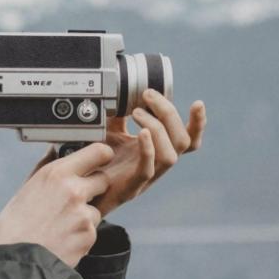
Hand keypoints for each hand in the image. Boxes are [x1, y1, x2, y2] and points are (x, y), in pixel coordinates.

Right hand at [0, 143, 114, 265]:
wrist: (16, 263)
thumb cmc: (14, 227)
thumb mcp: (26, 190)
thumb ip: (45, 168)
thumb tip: (55, 150)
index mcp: (56, 173)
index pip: (97, 152)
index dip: (102, 155)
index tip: (102, 158)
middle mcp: (74, 189)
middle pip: (103, 179)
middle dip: (94, 188)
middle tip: (75, 200)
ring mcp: (84, 213)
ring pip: (96, 209)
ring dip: (84, 217)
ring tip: (59, 228)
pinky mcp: (89, 235)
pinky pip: (92, 231)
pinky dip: (81, 236)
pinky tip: (62, 241)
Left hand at [31, 90, 206, 218]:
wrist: (80, 189)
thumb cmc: (97, 161)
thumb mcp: (112, 131)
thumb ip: (120, 113)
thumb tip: (121, 89)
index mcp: (158, 151)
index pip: (188, 140)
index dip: (198, 124)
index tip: (197, 103)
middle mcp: (157, 164)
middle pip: (183, 141)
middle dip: (168, 113)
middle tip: (147, 95)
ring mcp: (146, 177)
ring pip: (171, 155)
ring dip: (157, 128)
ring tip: (136, 112)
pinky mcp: (131, 187)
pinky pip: (148, 170)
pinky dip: (148, 149)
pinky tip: (140, 133)